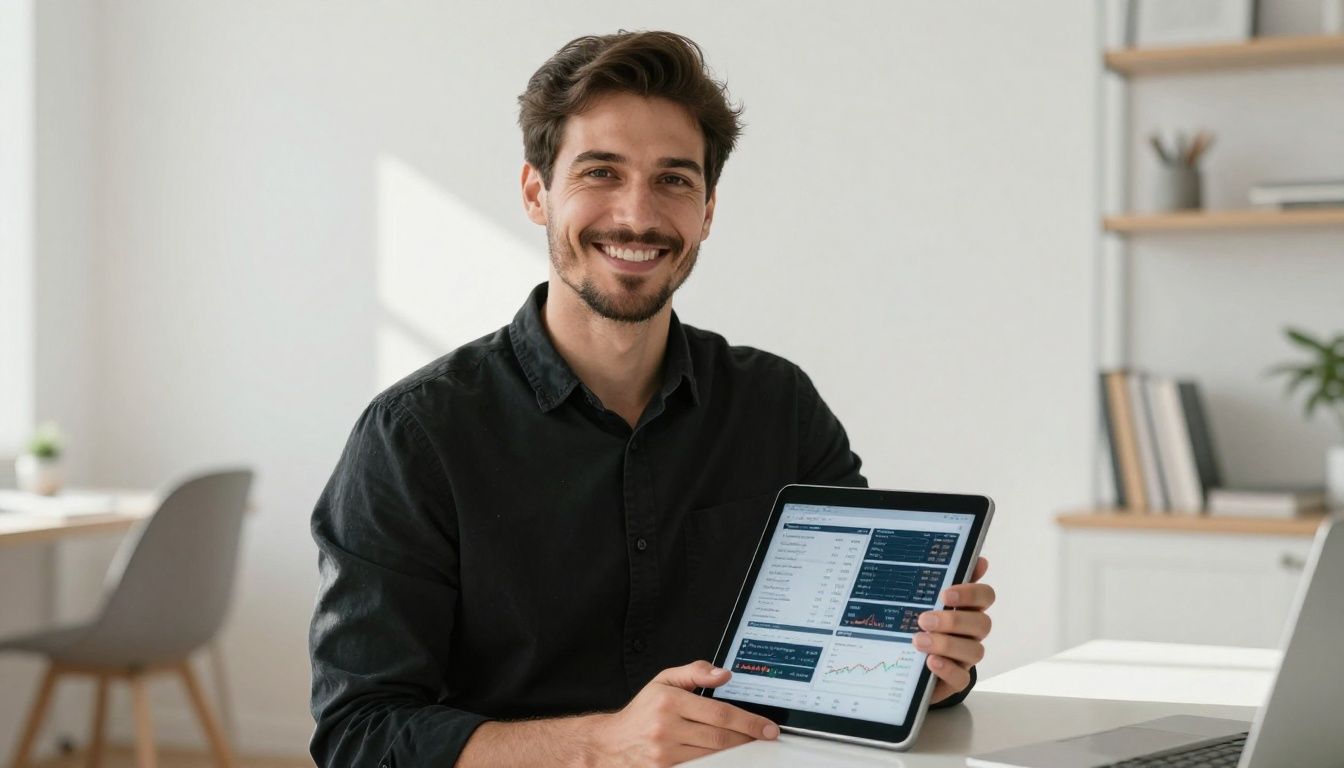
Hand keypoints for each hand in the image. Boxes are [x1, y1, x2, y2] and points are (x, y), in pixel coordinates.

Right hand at [584, 660, 778, 766]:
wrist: (610, 745)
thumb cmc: (641, 713)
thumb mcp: (663, 682)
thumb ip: (695, 672)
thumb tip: (725, 674)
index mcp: (669, 702)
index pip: (720, 713)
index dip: (749, 722)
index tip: (768, 727)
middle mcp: (666, 729)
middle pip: (721, 738)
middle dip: (748, 739)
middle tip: (765, 738)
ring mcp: (664, 755)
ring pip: (713, 757)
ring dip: (736, 755)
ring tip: (748, 748)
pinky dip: (716, 766)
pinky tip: (725, 760)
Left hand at [915, 556, 993, 703]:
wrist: (905, 665)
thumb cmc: (919, 626)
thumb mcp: (923, 601)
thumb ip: (944, 580)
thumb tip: (977, 560)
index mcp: (967, 609)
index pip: (985, 596)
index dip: (970, 593)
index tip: (946, 594)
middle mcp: (971, 633)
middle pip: (982, 624)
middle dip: (953, 621)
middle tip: (924, 619)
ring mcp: (965, 657)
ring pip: (974, 651)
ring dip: (946, 644)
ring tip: (918, 641)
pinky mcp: (955, 680)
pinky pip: (961, 678)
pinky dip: (947, 669)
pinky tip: (930, 661)